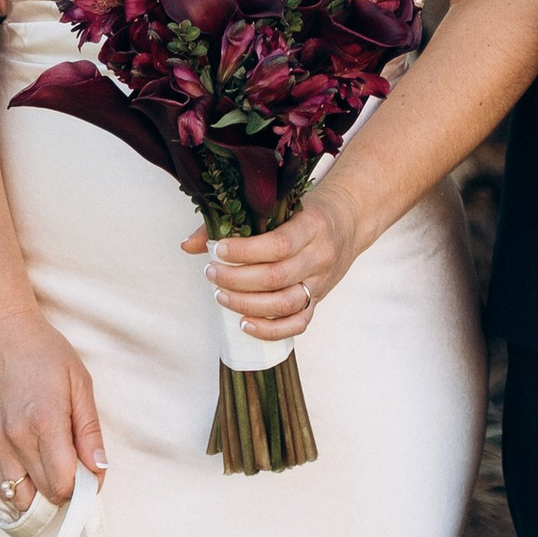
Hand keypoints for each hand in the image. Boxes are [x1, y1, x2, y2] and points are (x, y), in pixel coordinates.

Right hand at [0, 309, 105, 513]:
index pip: (65, 482)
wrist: (1, 332)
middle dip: (68, 488)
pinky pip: (1, 485)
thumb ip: (89, 431)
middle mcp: (17, 438)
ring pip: (21, 497)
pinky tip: (33, 470)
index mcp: (46, 422)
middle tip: (78, 467)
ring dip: (42, 493)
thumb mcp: (79, 382)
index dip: (85, 485)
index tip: (93, 473)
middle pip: (46, 493)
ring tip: (54, 469)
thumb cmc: (44, 351)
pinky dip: (20, 487)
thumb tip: (99, 468)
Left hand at [186, 186, 366, 345]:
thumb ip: (234, 221)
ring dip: (248, 304)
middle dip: (237, 279)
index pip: (279, 244)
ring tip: (220, 297)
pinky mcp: (319, 301)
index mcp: (312, 225)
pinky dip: (270, 330)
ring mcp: (321, 282)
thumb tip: (188, 245)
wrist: (349, 221)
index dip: (246, 252)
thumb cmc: (306, 211)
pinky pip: (298, 324)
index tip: (218, 251)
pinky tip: (244, 324)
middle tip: (211, 274)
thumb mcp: (281, 206)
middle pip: (277, 277)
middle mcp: (320, 256)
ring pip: (285, 304)